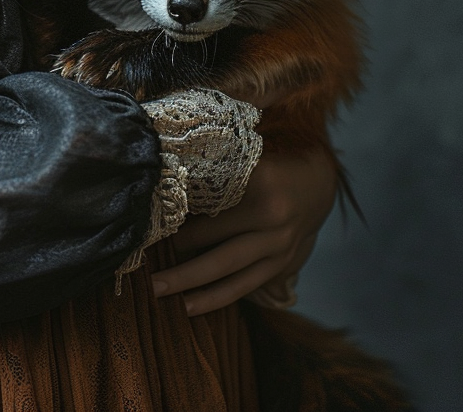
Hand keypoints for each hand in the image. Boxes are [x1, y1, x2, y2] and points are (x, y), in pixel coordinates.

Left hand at [151, 146, 337, 315]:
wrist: (317, 182)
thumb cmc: (268, 162)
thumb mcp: (245, 156)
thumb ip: (213, 168)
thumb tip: (163, 183)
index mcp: (260, 182)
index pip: (209, 203)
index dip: (178, 214)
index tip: (147, 225)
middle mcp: (272, 217)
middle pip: (217, 243)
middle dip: (179, 261)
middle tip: (145, 271)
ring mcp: (279, 245)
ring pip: (229, 271)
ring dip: (192, 285)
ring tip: (160, 292)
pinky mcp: (282, 265)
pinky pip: (245, 286)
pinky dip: (217, 297)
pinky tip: (191, 306)